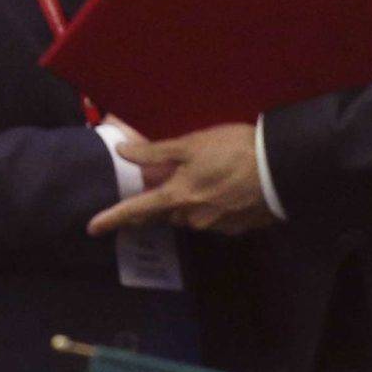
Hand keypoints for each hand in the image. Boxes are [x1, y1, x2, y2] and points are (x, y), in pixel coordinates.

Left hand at [87, 123, 273, 237]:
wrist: (279, 169)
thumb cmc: (233, 150)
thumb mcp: (193, 143)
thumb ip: (157, 151)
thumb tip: (123, 153)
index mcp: (177, 196)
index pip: (137, 210)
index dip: (112, 218)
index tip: (92, 228)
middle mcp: (192, 218)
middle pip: (166, 214)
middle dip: (160, 204)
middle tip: (161, 190)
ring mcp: (215, 226)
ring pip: (191, 216)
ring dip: (190, 202)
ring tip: (205, 179)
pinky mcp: (236, 228)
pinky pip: (214, 218)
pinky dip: (214, 206)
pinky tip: (226, 190)